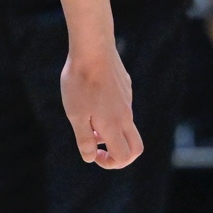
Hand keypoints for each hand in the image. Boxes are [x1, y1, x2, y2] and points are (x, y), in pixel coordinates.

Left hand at [60, 44, 140, 168]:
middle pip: (136, 147)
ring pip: (126, 125)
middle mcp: (126, 115)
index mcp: (114, 125)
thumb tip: (90, 157)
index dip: (110, 163)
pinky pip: (121, 107)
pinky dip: (109, 112)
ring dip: (109, 130)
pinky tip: (91, 95)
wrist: (92, 49)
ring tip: (86, 114)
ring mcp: (127, 100)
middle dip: (120, 155)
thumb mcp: (76, 115)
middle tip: (100, 148)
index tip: (94, 154)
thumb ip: (84, 139)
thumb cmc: (81, 83)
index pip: (124, 156)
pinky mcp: (125, 87)